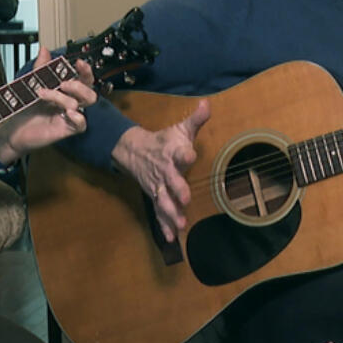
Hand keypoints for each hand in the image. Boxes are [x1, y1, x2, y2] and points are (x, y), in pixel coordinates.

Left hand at [0, 47, 97, 163]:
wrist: (12, 129)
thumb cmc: (25, 108)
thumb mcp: (32, 84)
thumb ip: (40, 68)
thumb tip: (44, 49)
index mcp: (66, 92)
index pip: (84, 80)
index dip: (85, 71)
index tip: (78, 63)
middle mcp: (70, 103)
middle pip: (89, 93)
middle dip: (79, 85)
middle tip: (63, 83)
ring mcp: (69, 116)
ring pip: (79, 105)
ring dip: (61, 97)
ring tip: (43, 94)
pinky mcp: (65, 130)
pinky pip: (81, 125)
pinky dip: (78, 118)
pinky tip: (69, 113)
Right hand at [111, 100, 210, 241]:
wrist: (134, 151)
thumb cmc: (164, 141)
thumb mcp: (180, 129)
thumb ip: (196, 120)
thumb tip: (208, 104)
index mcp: (172, 152)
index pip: (179, 152)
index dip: (185, 153)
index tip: (191, 154)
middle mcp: (164, 171)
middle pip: (170, 181)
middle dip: (177, 189)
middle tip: (184, 198)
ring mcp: (158, 186)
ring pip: (163, 200)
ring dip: (171, 213)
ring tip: (180, 224)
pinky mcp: (155, 197)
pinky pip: (159, 213)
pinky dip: (163, 225)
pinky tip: (170, 238)